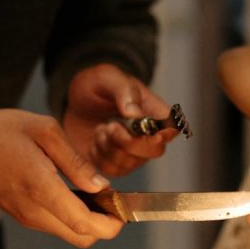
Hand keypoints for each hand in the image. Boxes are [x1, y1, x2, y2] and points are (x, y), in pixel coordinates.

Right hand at [0, 108, 123, 248]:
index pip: (84, 223)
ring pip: (71, 234)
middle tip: (114, 199)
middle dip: (105, 225)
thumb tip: (102, 186)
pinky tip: (77, 192)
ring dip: (90, 221)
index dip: (111, 223)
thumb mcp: (43, 130)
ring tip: (97, 192)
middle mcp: (34, 210)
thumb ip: (75, 161)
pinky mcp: (23, 216)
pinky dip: (74, 217)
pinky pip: (57, 226)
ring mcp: (27, 217)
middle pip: (82, 238)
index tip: (124, 208)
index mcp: (40, 187)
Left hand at [63, 63, 179, 176]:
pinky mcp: (117, 164)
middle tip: (110, 125)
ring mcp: (135, 153)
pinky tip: (97, 140)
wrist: (78, 102)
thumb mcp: (107, 78)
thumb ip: (124, 92)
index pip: (172, 129)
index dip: (161, 133)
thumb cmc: (98, 86)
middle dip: (127, 141)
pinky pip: (112, 170)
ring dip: (108, 146)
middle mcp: (151, 136)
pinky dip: (99, 156)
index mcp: (156, 112)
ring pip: (130, 163)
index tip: (139, 126)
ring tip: (101, 128)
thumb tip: (135, 114)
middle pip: (154, 151)